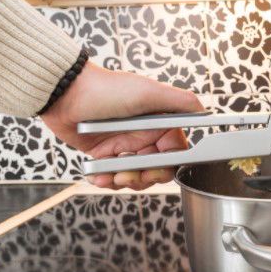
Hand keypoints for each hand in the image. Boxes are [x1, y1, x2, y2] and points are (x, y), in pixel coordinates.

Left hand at [41, 62, 204, 188]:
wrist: (65, 95)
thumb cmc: (106, 90)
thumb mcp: (149, 92)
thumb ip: (181, 102)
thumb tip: (206, 111)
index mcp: (159, 124)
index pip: (174, 155)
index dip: (166, 166)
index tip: (154, 169)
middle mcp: (145, 136)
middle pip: (155, 171)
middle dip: (143, 177)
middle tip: (129, 175)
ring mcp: (125, 147)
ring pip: (135, 178)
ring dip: (124, 181)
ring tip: (111, 175)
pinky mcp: (105, 156)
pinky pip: (112, 177)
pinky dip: (106, 180)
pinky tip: (98, 176)